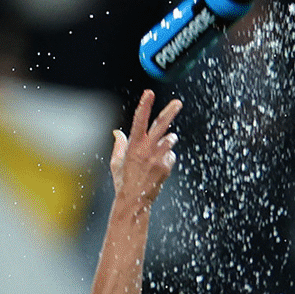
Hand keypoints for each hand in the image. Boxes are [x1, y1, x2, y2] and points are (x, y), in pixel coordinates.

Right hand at [108, 90, 181, 211]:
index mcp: (133, 145)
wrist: (134, 201)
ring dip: (168, 140)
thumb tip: (117, 132)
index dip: (144, 105)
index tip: (149, 93)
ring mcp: (158, 158)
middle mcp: (146, 149)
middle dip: (170, 112)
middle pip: (160, 126)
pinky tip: (158, 168)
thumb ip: (119, 145)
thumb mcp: (117, 162)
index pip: (139, 120)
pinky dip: (166, 158)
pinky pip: (171, 155)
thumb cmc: (123, 181)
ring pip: (170, 140)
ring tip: (159, 150)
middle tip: (178, 102)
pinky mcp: (166, 167)